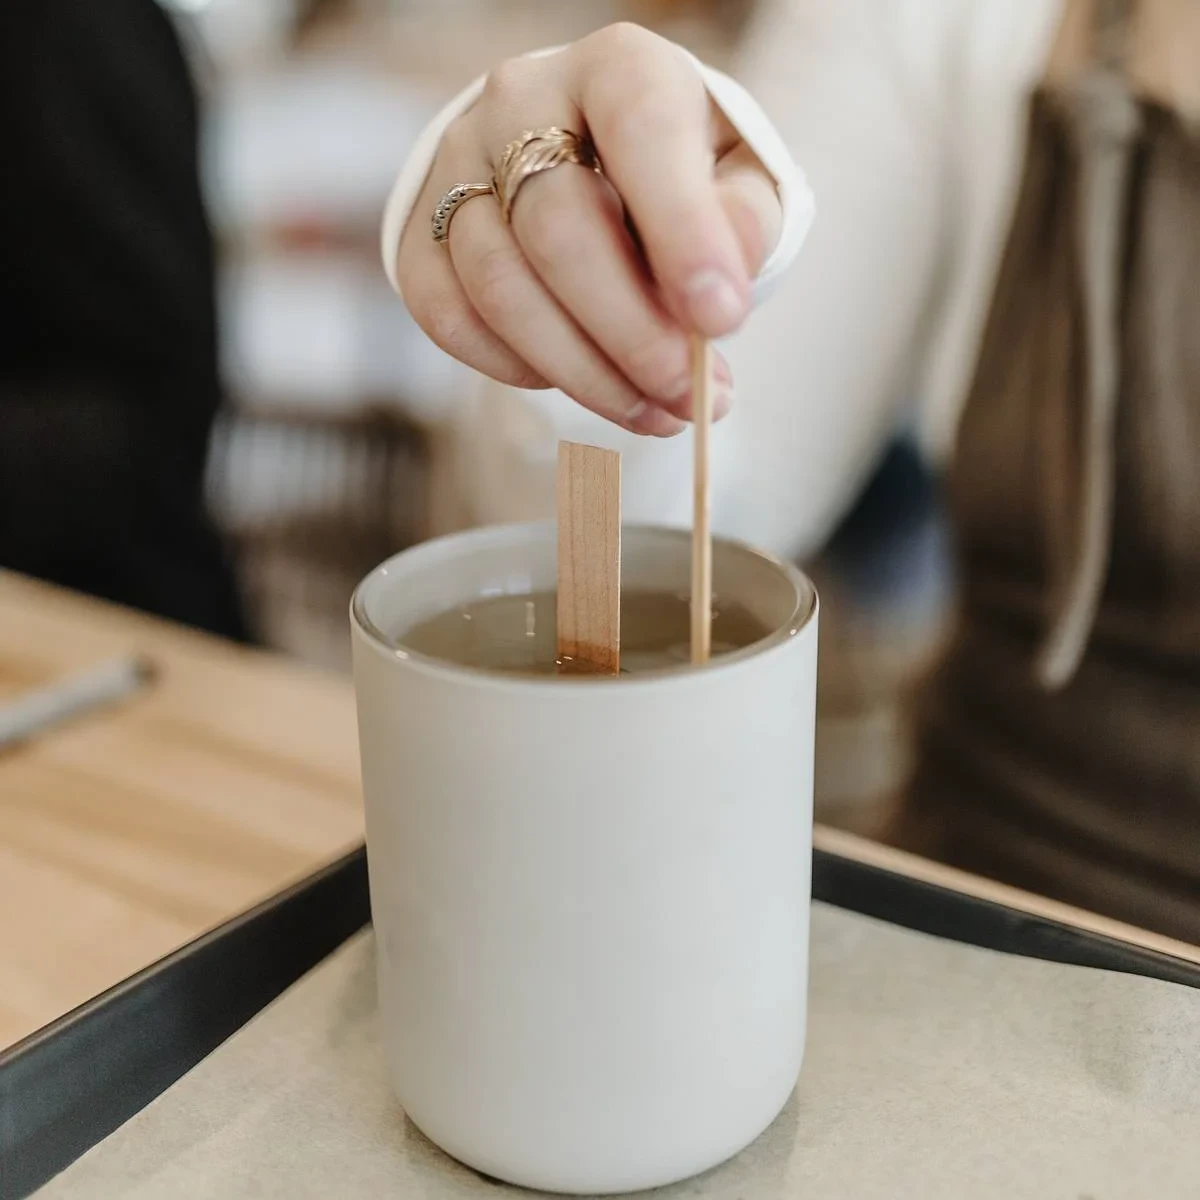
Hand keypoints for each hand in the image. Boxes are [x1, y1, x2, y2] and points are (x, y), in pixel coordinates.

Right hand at [395, 24, 782, 435]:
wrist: (591, 168)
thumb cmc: (677, 179)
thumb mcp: (736, 180)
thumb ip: (743, 224)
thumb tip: (717, 302)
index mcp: (618, 68)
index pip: (640, 129)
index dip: (682, 230)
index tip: (723, 320)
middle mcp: (521, 101)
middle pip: (557, 227)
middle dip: (632, 333)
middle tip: (690, 397)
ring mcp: (457, 167)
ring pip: (501, 287)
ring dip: (584, 372)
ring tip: (654, 410)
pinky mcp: (420, 236)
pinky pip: (452, 321)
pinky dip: (521, 368)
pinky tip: (581, 378)